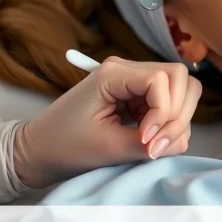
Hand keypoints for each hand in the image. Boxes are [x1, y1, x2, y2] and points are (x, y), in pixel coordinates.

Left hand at [12, 56, 202, 188]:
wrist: (39, 151)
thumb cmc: (64, 147)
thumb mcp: (107, 148)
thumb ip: (149, 144)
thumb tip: (181, 140)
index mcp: (113, 73)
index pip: (162, 79)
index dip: (163, 111)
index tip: (147, 141)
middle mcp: (127, 70)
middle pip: (180, 78)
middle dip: (177, 113)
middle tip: (157, 144)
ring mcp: (135, 82)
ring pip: (182, 89)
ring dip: (177, 118)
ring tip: (155, 144)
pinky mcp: (139, 96)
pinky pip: (172, 103)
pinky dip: (170, 124)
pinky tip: (150, 139)